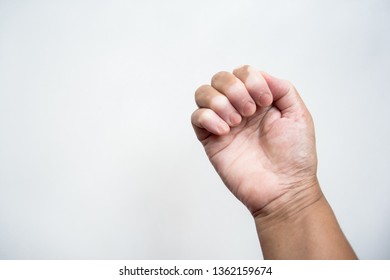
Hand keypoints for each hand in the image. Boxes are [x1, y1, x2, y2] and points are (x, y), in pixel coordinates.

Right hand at [191, 66, 317, 214]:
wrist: (283, 189)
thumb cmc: (294, 156)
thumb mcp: (298, 115)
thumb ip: (282, 88)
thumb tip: (259, 75)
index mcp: (259, 100)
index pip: (243, 73)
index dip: (251, 80)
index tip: (265, 102)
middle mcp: (239, 109)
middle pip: (220, 79)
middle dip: (234, 89)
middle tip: (250, 111)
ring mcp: (224, 124)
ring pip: (203, 93)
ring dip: (219, 102)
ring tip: (236, 121)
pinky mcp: (211, 141)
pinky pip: (196, 118)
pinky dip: (208, 118)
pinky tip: (226, 131)